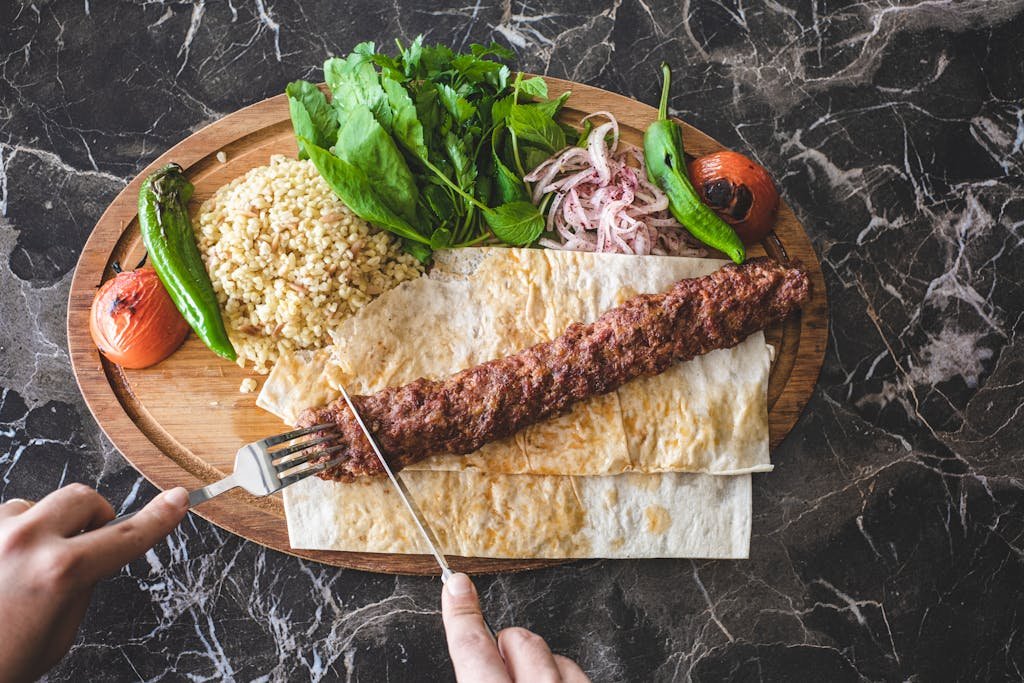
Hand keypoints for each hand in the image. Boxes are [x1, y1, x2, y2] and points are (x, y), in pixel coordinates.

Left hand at [0, 484, 188, 682]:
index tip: (177, 501)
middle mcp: (24, 542)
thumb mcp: (59, 634)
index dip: (159, 518)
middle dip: (93, 517)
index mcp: (58, 572)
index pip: (126, 536)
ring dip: (41, 530)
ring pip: (35, 507)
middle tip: (85, 545)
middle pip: (82, 498)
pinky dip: (8, 539)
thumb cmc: (0, 662)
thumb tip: (91, 553)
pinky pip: (2, 520)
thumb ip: (82, 583)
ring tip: (19, 573)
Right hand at [442, 572, 589, 681]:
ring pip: (553, 655)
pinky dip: (565, 680)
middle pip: (518, 640)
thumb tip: (478, 656)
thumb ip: (476, 675)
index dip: (462, 614)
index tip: (457, 586)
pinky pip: (578, 674)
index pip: (472, 648)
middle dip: (508, 647)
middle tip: (501, 673)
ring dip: (540, 669)